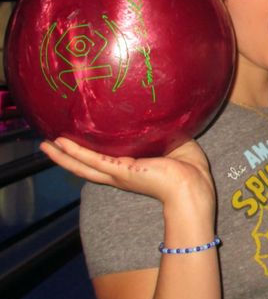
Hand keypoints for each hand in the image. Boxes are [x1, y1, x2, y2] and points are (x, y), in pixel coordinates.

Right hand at [40, 137, 214, 208]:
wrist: (192, 186)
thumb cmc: (189, 169)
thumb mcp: (173, 143)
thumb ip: (161, 132)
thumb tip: (163, 111)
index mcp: (132, 168)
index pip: (105, 160)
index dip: (89, 153)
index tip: (77, 142)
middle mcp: (120, 173)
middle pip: (86, 166)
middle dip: (66, 156)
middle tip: (48, 145)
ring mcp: (118, 174)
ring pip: (83, 165)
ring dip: (62, 155)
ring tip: (44, 145)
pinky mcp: (121, 171)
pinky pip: (92, 161)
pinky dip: (74, 154)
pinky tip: (60, 145)